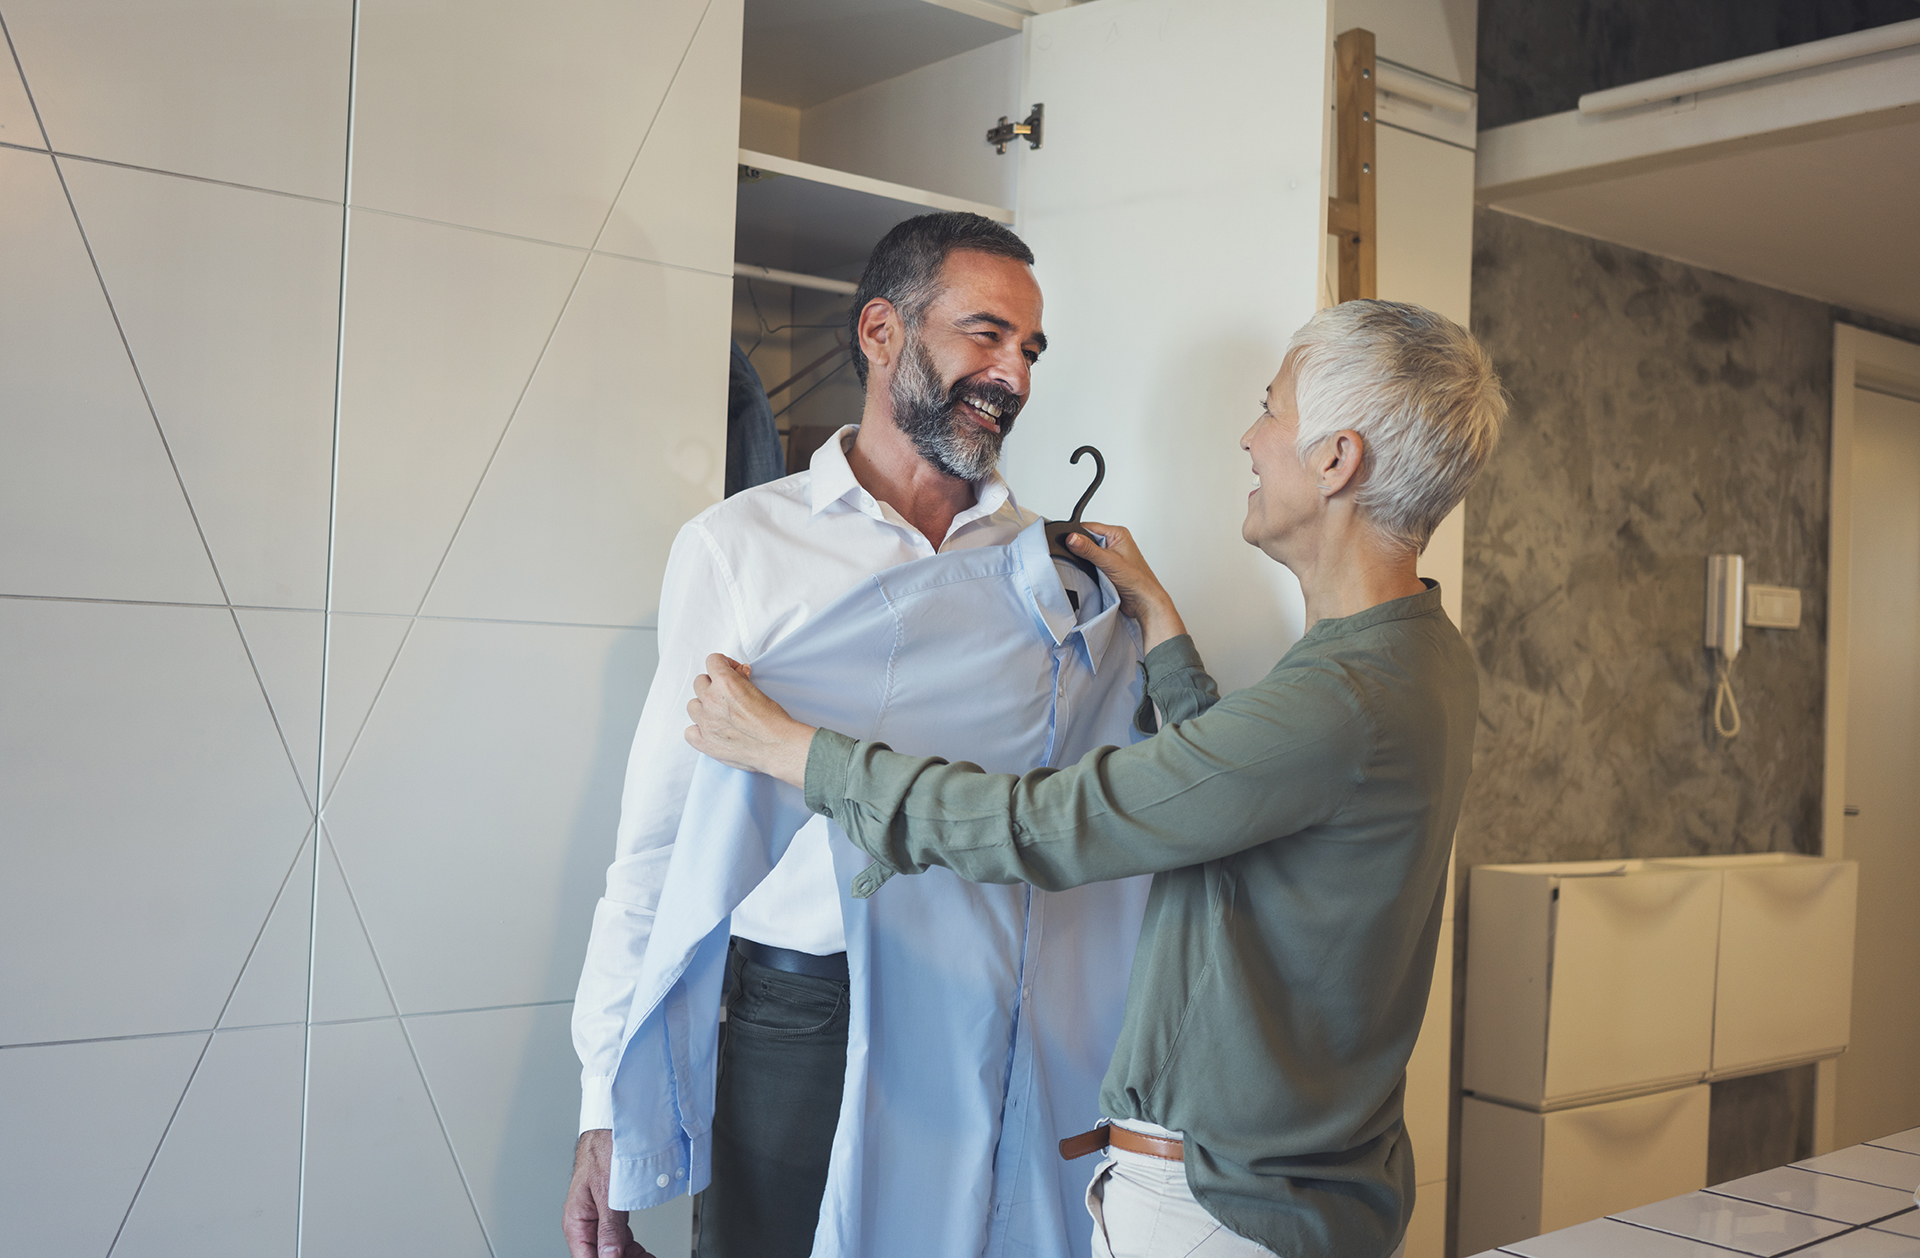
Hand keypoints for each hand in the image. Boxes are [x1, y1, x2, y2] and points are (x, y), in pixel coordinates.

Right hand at [563, 1129, 654, 1257]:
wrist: (609, 1130)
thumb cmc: (601, 1151)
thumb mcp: (607, 1192)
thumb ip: (609, 1227)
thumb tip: (609, 1256)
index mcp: (576, 1221)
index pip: (586, 1257)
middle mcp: (584, 1223)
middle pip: (600, 1255)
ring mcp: (597, 1219)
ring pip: (612, 1250)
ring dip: (630, 1257)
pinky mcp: (610, 1214)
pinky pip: (619, 1238)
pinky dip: (632, 1248)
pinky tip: (644, 1254)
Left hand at [686, 654, 814, 787]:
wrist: (777, 746)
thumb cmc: (773, 720)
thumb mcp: (759, 690)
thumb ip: (742, 679)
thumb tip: (738, 672)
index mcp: (726, 684)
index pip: (712, 661)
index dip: (723, 664)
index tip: (731, 671)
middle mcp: (712, 701)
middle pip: (700, 682)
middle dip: (713, 685)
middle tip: (727, 694)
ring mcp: (706, 722)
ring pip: (692, 705)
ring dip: (703, 707)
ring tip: (719, 713)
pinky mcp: (705, 742)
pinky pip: (689, 731)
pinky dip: (698, 730)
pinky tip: (711, 730)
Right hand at [1064, 522, 1187, 651]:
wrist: (1144, 602)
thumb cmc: (1138, 581)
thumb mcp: (1109, 562)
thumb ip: (1088, 549)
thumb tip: (1072, 538)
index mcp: (1118, 534)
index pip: (1089, 527)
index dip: (1077, 535)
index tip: (1067, 543)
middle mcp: (1114, 543)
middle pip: (1087, 540)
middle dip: (1080, 550)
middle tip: (1080, 559)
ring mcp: (1111, 556)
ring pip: (1088, 553)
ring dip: (1085, 562)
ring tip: (1090, 569)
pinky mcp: (1107, 568)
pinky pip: (1091, 565)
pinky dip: (1088, 570)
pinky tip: (1090, 575)